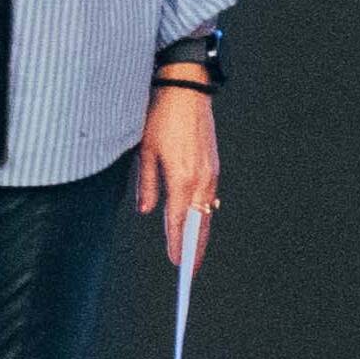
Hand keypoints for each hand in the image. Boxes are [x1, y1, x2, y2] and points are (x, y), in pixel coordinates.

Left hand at [135, 80, 221, 259]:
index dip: (175, 244)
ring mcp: (211, 173)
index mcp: (182, 178)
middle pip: (198, 224)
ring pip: (206, 213)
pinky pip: (209, 198)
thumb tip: (146, 210)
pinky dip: (204, 215)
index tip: (175, 263)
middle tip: (190, 270)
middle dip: (195, 248)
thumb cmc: (161, 116)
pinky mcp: (214, 165)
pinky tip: (199, 223)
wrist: (186, 88)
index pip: (177, 221)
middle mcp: (201, 180)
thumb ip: (147, 184)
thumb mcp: (145, 151)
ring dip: (201, 234)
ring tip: (195, 252)